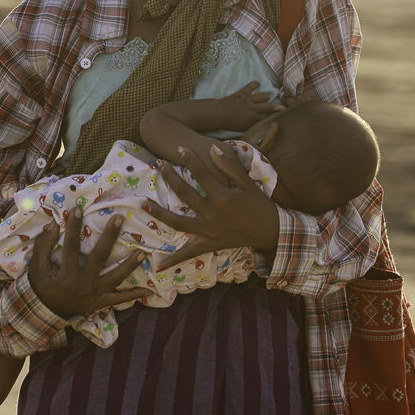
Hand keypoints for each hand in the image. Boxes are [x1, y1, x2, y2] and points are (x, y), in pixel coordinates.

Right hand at [28, 209, 145, 319]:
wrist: (44, 314)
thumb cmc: (41, 287)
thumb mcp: (36, 268)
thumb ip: (43, 246)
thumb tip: (53, 226)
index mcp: (66, 274)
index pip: (71, 246)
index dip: (74, 227)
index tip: (79, 209)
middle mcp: (83, 283)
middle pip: (99, 257)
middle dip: (110, 237)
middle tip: (119, 219)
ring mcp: (94, 294)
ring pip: (115, 278)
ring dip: (130, 265)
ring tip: (143, 252)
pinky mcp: (100, 303)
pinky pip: (119, 299)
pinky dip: (133, 295)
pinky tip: (147, 290)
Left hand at [143, 144, 279, 268]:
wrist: (270, 231)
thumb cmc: (260, 205)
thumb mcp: (248, 183)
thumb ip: (229, 166)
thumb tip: (212, 149)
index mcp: (222, 196)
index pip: (201, 173)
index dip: (189, 159)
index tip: (178, 149)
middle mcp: (212, 213)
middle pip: (185, 193)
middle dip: (170, 177)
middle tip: (159, 164)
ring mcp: (208, 230)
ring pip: (179, 222)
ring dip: (160, 213)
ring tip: (144, 204)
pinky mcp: (209, 244)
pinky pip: (188, 253)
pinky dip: (174, 260)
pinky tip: (159, 265)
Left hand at [217, 81, 283, 131]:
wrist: (219, 115)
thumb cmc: (230, 124)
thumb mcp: (243, 128)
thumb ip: (254, 126)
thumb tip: (262, 124)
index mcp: (254, 120)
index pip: (268, 116)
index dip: (270, 115)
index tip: (273, 114)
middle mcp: (253, 109)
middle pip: (268, 106)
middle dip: (270, 106)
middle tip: (269, 106)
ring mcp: (248, 100)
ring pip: (264, 96)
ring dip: (266, 96)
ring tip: (266, 97)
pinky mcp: (242, 93)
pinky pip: (251, 86)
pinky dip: (255, 84)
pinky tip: (258, 83)